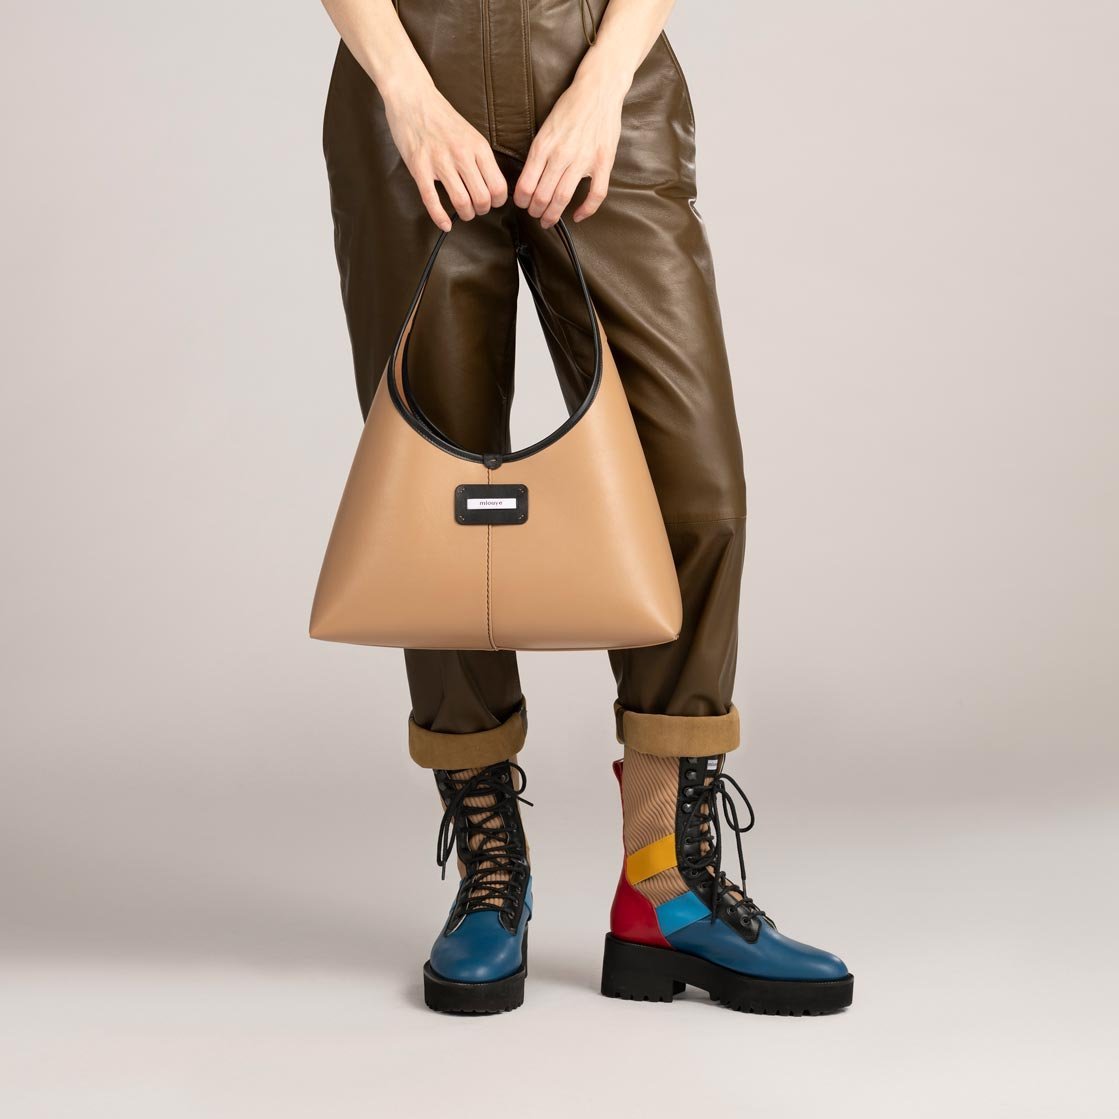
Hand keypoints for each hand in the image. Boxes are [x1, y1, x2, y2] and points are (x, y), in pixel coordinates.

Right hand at [383, 78, 507, 230]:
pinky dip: (440, 218)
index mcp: (478, 147)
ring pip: (462, 203)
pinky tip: (446, 224)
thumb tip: (493, 185)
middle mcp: (462, 155)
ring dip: (466, 214)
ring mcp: (440, 162)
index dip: (498, 201)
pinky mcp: (419, 168)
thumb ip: (481, 158)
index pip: (498, 186)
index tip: (492, 202)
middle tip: (477, 208)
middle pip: (483, 198)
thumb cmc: (443, 118)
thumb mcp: (471, 134)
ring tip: (464, 212)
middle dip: (482, 210)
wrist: (413, 98)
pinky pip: (432, 201)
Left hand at [513, 67, 625, 227]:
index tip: (522, 205)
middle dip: (535, 212)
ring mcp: (584, 160)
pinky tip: (577, 216)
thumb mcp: (545, 127)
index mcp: (544, 145)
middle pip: (542, 196)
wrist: (598, 89)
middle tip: (535, 215)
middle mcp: (562, 154)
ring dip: (553, 215)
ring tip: (548, 220)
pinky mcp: (603, 163)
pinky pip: (595, 195)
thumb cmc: (570, 107)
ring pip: (563, 199)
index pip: (526, 184)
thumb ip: (539, 152)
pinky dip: (585, 211)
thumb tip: (528, 178)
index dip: (521, 201)